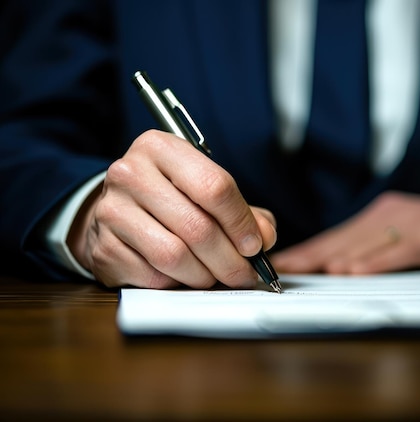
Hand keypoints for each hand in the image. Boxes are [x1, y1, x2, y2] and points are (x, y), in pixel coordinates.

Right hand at [67, 130, 276, 288]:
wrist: (118, 210)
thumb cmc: (172, 198)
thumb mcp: (206, 190)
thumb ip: (244, 212)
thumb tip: (263, 238)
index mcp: (161, 147)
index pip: (214, 186)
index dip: (241, 222)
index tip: (255, 246)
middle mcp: (130, 173)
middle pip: (197, 227)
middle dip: (229, 260)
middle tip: (244, 274)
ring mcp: (111, 211)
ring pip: (174, 256)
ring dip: (205, 276)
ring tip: (215, 276)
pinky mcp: (102, 247)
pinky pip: (153, 276)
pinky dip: (176, 283)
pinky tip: (182, 275)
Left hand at [270, 190, 419, 273]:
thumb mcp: (402, 234)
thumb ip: (372, 247)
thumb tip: (334, 268)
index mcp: (377, 217)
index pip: (334, 237)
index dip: (306, 251)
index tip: (278, 263)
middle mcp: (389, 215)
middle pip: (342, 239)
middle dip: (309, 256)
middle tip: (281, 269)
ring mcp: (413, 223)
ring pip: (367, 243)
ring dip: (334, 259)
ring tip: (307, 271)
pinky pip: (402, 251)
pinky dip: (377, 262)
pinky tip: (356, 273)